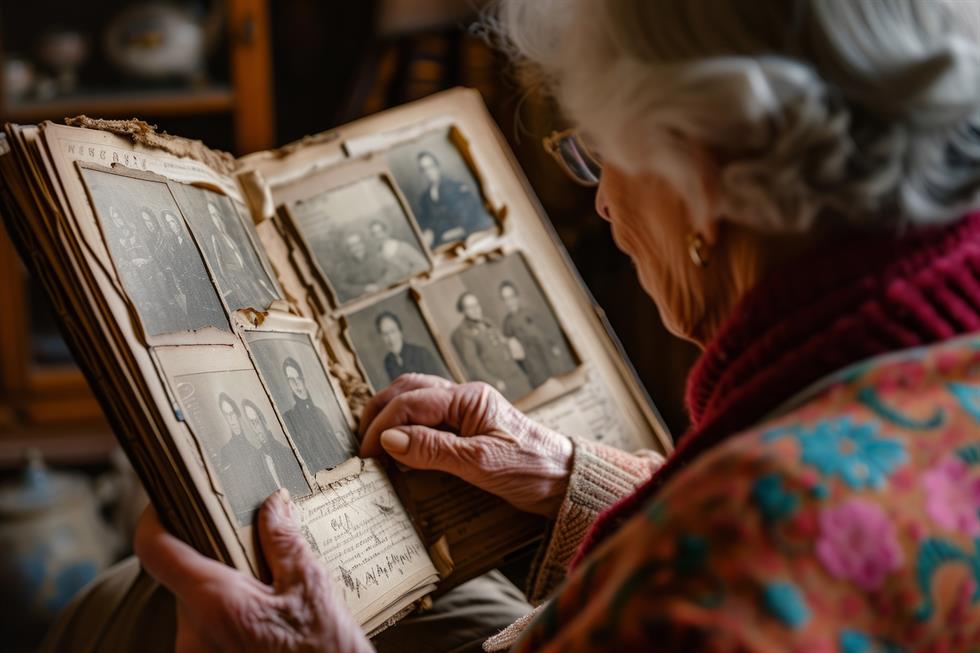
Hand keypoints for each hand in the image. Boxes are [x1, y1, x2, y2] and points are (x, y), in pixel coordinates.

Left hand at [135, 490, 372, 652]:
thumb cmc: (323, 650)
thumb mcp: (310, 585)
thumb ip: (282, 540)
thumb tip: (273, 504)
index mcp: (213, 602)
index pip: (155, 550)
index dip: (155, 519)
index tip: (170, 502)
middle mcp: (192, 635)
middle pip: (183, 577)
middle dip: (214, 560)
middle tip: (251, 551)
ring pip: (196, 607)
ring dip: (224, 593)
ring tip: (269, 594)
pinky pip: (206, 633)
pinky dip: (228, 618)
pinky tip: (264, 622)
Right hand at [359, 374, 572, 517]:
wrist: (565, 480)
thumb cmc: (531, 468)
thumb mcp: (479, 463)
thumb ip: (433, 450)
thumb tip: (389, 441)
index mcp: (468, 397)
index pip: (411, 402)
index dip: (382, 425)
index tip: (367, 453)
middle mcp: (465, 397)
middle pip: (408, 390)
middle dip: (380, 411)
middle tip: (362, 442)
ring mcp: (467, 410)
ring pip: (416, 400)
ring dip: (391, 415)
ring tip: (374, 440)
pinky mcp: (469, 427)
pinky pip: (429, 417)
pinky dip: (407, 426)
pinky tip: (400, 444)